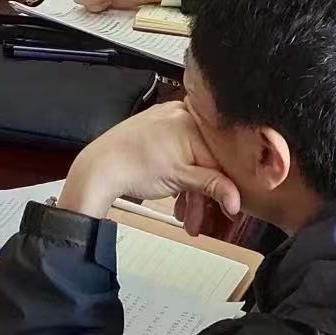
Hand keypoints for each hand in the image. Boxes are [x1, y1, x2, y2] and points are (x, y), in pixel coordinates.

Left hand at [57, 101, 240, 222]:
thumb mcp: (181, 179)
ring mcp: (167, 122)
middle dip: (204, 195)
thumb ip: (212, 186)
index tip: (230, 206)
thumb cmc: (133, 166)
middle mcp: (181, 115)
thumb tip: (236, 201)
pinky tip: (175, 201)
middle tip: (203, 219)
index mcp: (191, 120)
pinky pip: (178, 155)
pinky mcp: (156, 132)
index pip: (221, 155)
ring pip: (191, 161)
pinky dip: (178, 178)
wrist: (99, 168)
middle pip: (206, 160)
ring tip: (185, 219)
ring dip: (190, 192)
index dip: (227, 184)